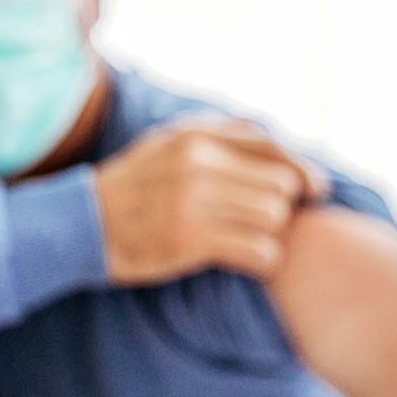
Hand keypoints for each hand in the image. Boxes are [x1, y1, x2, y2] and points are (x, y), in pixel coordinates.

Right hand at [94, 118, 328, 284]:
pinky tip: (254, 261)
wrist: (80, 224)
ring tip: (254, 239)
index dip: (303, 170)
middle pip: (280, 184)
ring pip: (274, 217)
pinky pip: (258, 250)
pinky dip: (265, 259)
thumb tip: (281, 148)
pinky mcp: (190, 239)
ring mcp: (194, 200)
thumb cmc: (138, 184)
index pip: (272, 147)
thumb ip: (222, 137)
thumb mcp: (171, 142)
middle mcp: (198, 162)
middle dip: (282, 205)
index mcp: (197, 136)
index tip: (316, 189)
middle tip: (268, 220)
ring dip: (273, 233)